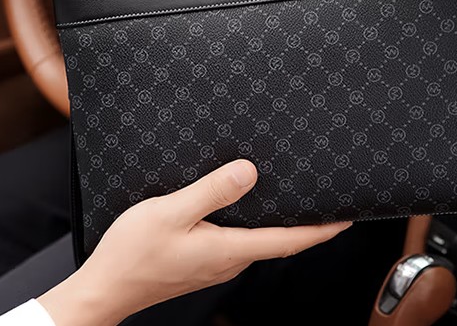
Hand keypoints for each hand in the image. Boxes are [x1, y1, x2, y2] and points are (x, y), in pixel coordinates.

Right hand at [38, 160, 350, 325]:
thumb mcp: (172, 212)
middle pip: (280, 243)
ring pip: (261, 241)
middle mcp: (229, 260)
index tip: (346, 217)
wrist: (107, 287)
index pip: (288, 241)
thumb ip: (213, 191)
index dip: (321, 230)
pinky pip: (241, 240)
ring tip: (293, 202)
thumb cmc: (135, 252)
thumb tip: (250, 172)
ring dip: (281, 225)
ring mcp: (217, 263)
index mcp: (229, 250)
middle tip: (325, 204)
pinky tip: (249, 210)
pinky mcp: (204, 260)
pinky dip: (257, 226)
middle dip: (306, 226)